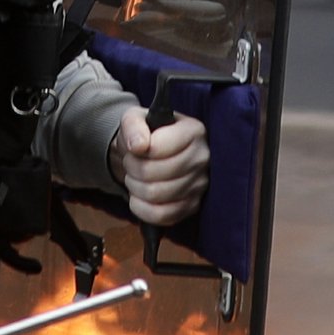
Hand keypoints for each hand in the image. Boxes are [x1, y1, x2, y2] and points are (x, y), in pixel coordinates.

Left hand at [113, 107, 210, 227]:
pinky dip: (141, 208)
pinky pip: (161, 215)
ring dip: (135, 187)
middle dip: (132, 170)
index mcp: (194, 131)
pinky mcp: (193, 206)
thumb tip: (138, 146)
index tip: (135, 148)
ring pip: (155, 195)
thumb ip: (133, 126)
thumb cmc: (147, 135)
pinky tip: (139, 197)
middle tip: (131, 164)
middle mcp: (202, 157)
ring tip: (136, 178)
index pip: (158, 147)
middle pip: (153, 173)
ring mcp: (200, 184)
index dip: (137, 151)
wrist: (152, 154)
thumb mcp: (135, 119)